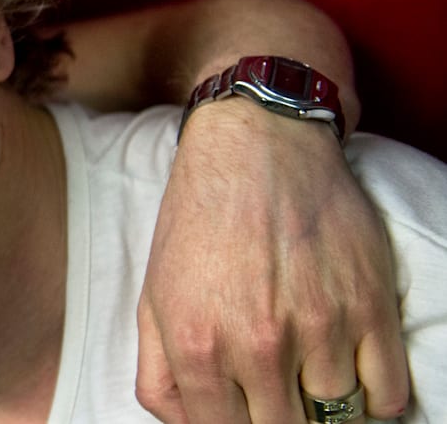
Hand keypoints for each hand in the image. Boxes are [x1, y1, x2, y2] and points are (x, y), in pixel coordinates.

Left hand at [136, 100, 407, 422]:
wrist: (256, 146)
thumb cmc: (197, 220)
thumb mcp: (153, 297)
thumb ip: (160, 374)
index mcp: (196, 346)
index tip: (243, 412)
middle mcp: (257, 345)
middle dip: (276, 418)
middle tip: (275, 395)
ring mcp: (319, 328)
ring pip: (337, 416)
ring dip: (324, 405)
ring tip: (308, 375)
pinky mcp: (369, 306)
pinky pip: (389, 393)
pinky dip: (375, 397)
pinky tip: (351, 372)